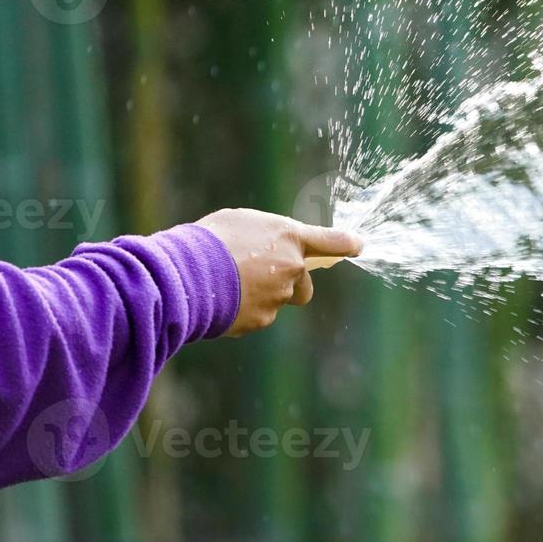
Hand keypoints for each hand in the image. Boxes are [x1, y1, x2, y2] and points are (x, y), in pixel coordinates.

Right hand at [196, 209, 362, 336]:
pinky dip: (243, 309)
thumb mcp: (240, 221)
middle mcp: (292, 267)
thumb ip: (267, 235)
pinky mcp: (262, 319)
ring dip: (260, 294)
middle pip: (304, 283)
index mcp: (289, 237)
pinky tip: (221, 299)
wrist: (185, 276)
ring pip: (278, 299)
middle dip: (291, 283)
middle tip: (261, 275)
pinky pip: (257, 314)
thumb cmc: (208, 241)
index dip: (346, 243)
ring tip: (227, 283)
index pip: (331, 241)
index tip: (357, 245)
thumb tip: (273, 246)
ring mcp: (279, 297)